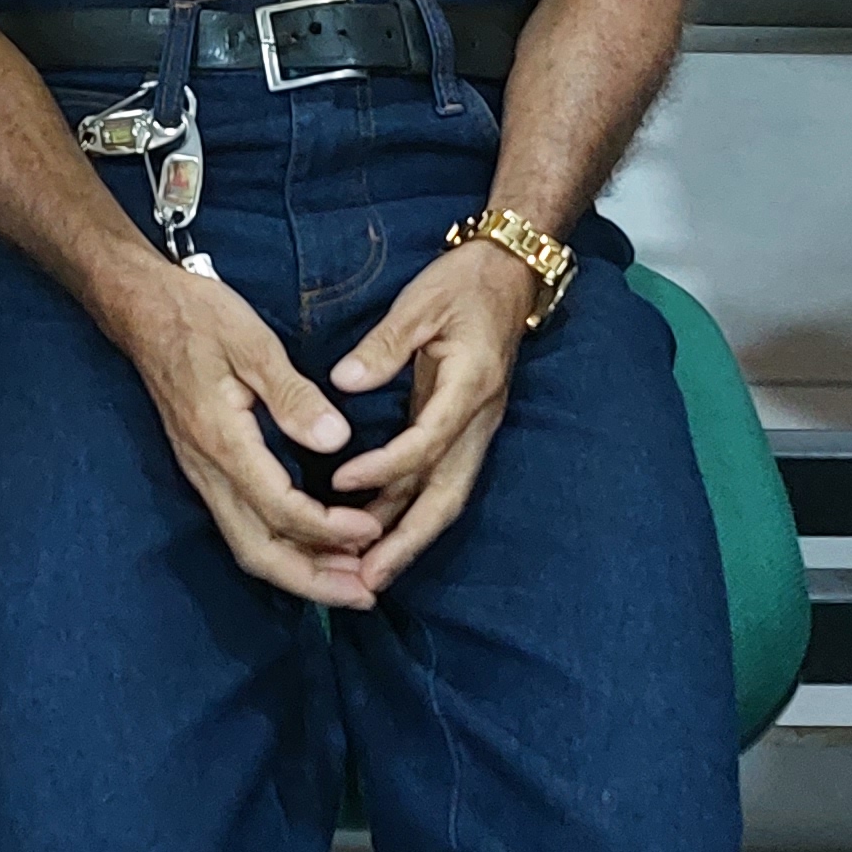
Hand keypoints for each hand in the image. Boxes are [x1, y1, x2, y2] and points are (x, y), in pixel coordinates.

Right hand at [105, 256, 382, 608]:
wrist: (141, 307)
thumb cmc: (199, 317)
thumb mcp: (252, 343)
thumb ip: (293, 395)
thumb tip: (336, 441)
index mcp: (222, 441)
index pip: (279, 508)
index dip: (328, 530)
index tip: (371, 531)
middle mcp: (208, 470)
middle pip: (258, 551)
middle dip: (312, 581)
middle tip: (365, 595)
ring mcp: (202, 473)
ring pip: (248, 545)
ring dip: (299, 572)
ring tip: (348, 583)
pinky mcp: (205, 469)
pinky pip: (243, 525)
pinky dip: (282, 547)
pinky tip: (314, 547)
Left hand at [325, 237, 533, 590]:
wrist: (511, 274)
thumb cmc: (464, 282)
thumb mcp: (422, 301)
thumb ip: (385, 342)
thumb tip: (344, 381)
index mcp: (471, 384)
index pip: (428, 441)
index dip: (385, 468)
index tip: (341, 483)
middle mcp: (478, 418)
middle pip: (447, 495)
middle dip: (408, 540)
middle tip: (368, 578)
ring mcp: (475, 428)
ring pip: (446, 497)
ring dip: (409, 537)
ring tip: (368, 574)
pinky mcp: (464, 430)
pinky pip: (439, 481)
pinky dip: (410, 511)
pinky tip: (377, 533)